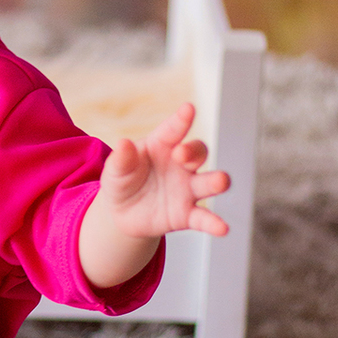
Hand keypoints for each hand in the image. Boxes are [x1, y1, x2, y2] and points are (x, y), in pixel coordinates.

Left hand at [98, 102, 229, 238]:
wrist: (122, 213)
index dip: (181, 119)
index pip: (174, 130)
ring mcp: (187, 190)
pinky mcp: (186, 215)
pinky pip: (204, 218)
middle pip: (198, 152)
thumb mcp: (115, 170)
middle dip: (193, 151)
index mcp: (162, 146)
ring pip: (208, 182)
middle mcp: (181, 165)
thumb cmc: (122, 181)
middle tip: (181, 155)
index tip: (188, 109)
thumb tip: (123, 144)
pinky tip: (222, 228)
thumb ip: (121, 159)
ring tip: (221, 181)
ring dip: (217, 180)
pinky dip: (214, 223)